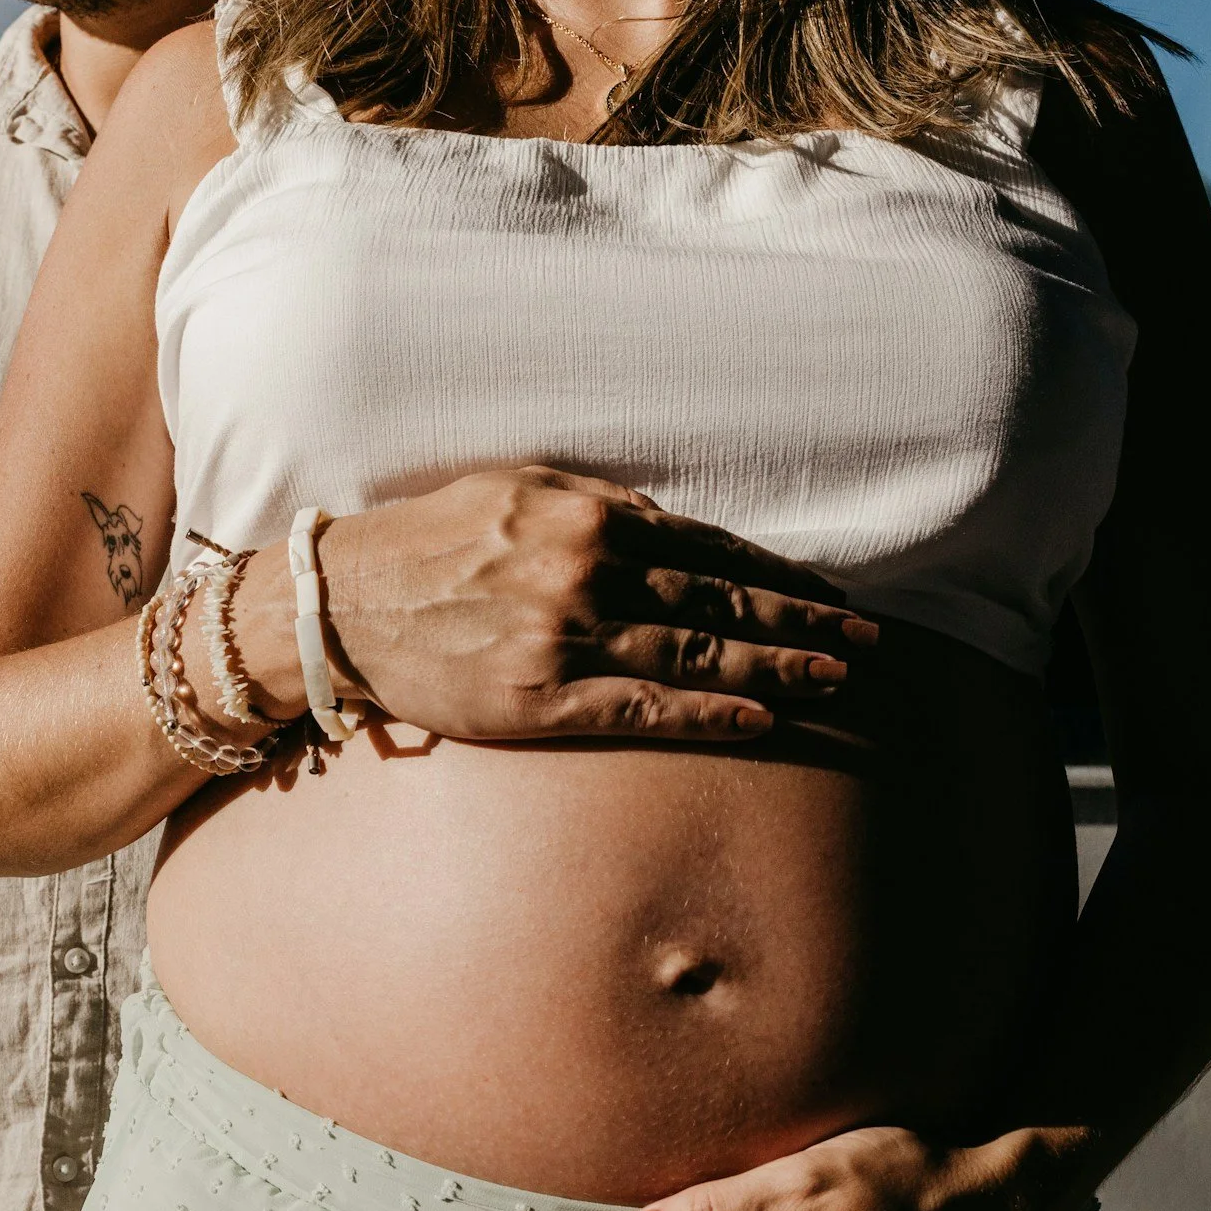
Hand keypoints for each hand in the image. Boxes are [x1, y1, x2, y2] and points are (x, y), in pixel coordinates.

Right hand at [243, 466, 878, 742]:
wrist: (340, 605)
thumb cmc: (426, 543)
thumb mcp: (512, 491)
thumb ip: (595, 505)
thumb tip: (668, 526)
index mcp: (586, 513)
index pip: (709, 547)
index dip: (779, 574)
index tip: (834, 594)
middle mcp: (586, 568)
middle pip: (721, 599)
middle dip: (804, 621)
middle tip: (870, 641)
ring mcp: (565, 636)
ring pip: (697, 651)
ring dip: (779, 666)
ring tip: (841, 679)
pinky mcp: (538, 698)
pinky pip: (643, 706)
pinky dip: (708, 710)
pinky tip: (761, 719)